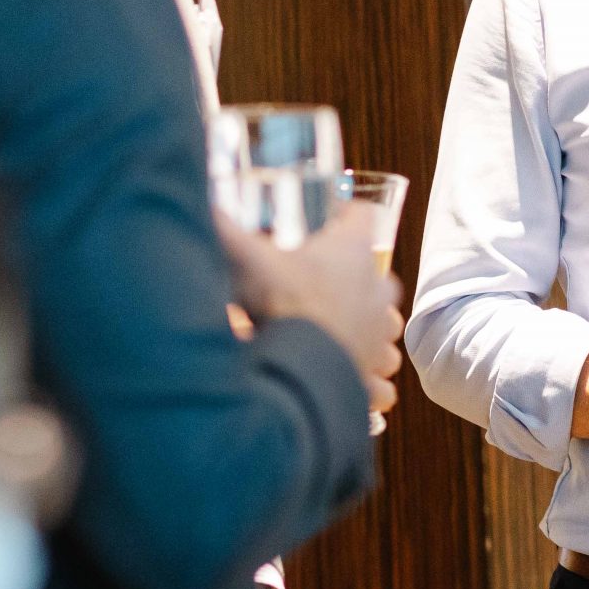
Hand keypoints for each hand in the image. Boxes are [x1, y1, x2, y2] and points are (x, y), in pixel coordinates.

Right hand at [220, 207, 406, 419]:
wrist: (296, 363)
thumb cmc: (279, 303)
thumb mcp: (247, 259)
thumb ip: (224, 229)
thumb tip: (204, 206)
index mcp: (353, 250)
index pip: (361, 216)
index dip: (344, 215)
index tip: (328, 219)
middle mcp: (377, 287)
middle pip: (376, 274)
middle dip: (355, 280)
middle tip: (322, 286)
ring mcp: (380, 330)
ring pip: (384, 324)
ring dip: (365, 330)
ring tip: (335, 335)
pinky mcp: (376, 366)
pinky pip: (381, 374)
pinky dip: (367, 382)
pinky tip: (343, 379)